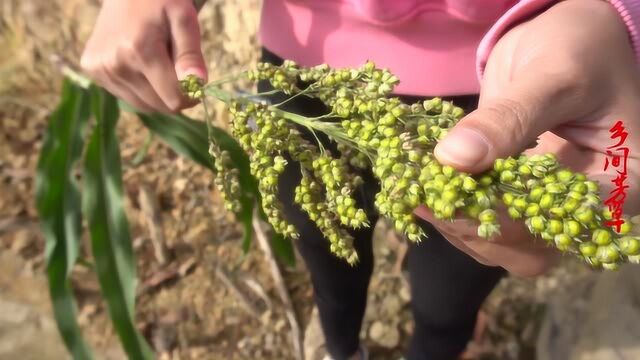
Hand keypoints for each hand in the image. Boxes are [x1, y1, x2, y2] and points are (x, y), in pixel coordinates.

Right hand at [80, 0, 206, 112]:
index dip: (191, 95)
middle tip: (177, 68)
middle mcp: (115, 64)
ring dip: (157, 92)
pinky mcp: (91, 70)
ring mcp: (100, 69)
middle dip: (175, 94)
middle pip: (159, 106)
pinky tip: (140, 63)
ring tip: (157, 62)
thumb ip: (190, 55)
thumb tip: (197, 84)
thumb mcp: (184, 19)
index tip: (196, 81)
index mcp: (140, 51)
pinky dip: (139, 88)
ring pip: (143, 105)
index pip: (174, 99)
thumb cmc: (161, 1)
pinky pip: (126, 96)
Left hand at [415, 0, 639, 275]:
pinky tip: (424, 185)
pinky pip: (482, 217)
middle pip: (527, 248)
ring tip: (418, 190)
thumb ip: (509, 118)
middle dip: (474, 228)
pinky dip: (451, 207)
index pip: (560, 226)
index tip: (454, 201)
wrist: (565, 38)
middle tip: (427, 199)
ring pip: (498, 241)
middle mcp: (581, 206)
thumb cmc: (580, 48)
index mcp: (618, 185)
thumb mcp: (553, 76)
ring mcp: (543, 203)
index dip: (506, 223)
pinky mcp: (512, 194)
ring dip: (455, 222)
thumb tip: (453, 158)